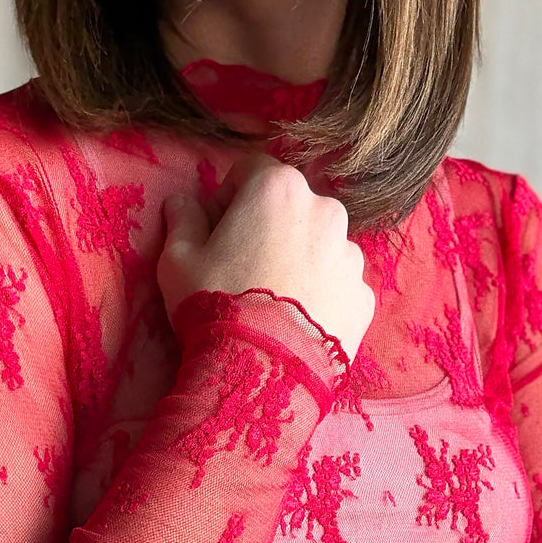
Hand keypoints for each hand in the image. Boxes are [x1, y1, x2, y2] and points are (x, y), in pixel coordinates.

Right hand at [157, 151, 373, 362]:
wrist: (262, 371)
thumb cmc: (215, 303)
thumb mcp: (178, 259)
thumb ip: (183, 220)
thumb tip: (181, 202)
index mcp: (278, 187)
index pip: (250, 171)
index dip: (227, 199)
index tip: (216, 232)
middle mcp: (325, 210)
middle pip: (291, 207)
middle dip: (268, 229)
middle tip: (244, 270)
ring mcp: (350, 255)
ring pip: (319, 246)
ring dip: (298, 261)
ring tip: (272, 303)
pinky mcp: (363, 296)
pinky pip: (337, 285)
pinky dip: (321, 296)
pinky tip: (295, 324)